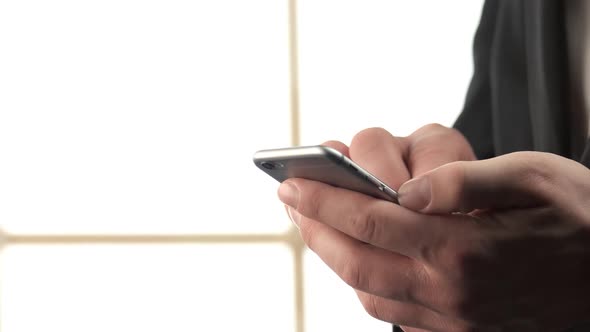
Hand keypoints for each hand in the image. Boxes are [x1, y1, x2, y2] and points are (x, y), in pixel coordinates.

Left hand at [279, 151, 589, 330]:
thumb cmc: (583, 219)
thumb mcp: (535, 179)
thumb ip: (466, 182)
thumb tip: (407, 188)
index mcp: (464, 248)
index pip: (371, 221)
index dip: (325, 199)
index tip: (292, 181)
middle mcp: (451, 292)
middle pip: (356, 262)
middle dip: (315, 228)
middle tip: (292, 199)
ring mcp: (454, 319)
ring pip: (368, 291)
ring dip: (333, 256)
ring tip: (316, 222)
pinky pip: (393, 311)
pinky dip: (363, 282)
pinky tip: (358, 256)